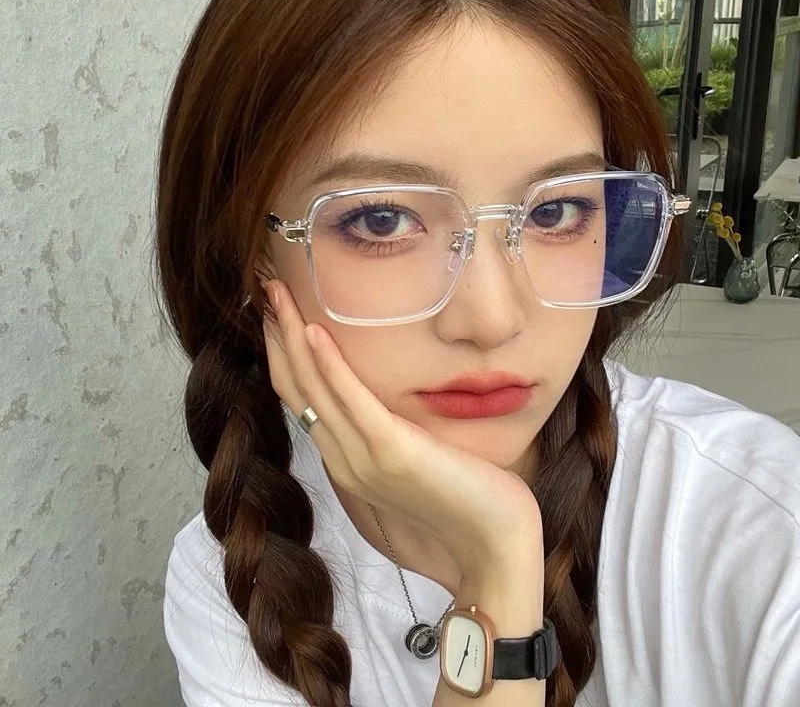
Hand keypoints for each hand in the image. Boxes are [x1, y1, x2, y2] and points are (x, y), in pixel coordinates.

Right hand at [262, 279, 542, 574]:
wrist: (494, 550)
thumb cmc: (465, 505)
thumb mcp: (417, 466)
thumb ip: (390, 439)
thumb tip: (386, 405)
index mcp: (348, 462)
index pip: (301, 400)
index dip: (284, 355)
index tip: (278, 315)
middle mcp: (345, 459)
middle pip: (297, 388)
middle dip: (278, 336)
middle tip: (266, 290)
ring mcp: (364, 458)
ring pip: (312, 388)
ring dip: (292, 336)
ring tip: (277, 294)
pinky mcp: (392, 452)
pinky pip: (351, 401)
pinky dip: (328, 365)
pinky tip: (313, 331)